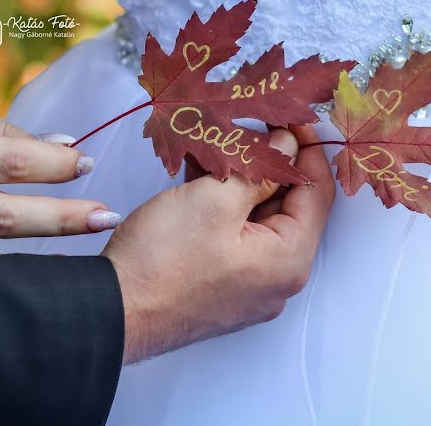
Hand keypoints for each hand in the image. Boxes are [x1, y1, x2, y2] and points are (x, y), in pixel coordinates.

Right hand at [0, 50, 119, 252]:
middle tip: (107, 216)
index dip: (53, 166)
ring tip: (82, 250)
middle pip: (1, 217)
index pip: (5, 165)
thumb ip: (0, 130)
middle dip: (62, 219)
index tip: (88, 163)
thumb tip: (63, 149)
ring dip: (34, 254)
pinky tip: (27, 273)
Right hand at [102, 126, 334, 363]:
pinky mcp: (221, 285)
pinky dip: (223, 204)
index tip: (291, 118)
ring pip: (256, 218)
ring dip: (241, 179)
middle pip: (287, 206)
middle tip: (249, 125)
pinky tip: (201, 175)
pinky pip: (235, 235)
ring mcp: (248, 285)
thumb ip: (259, 169)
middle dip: (268, 161)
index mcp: (288, 260)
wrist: (114, 312)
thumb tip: (285, 146)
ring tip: (217, 144)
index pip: (317, 193)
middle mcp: (277, 278)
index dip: (306, 149)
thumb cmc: (163, 262)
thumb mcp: (214, 200)